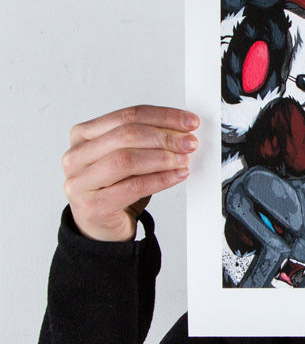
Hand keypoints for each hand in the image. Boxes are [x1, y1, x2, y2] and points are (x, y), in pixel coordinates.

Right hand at [62, 105, 198, 241]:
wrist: (101, 228)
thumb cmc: (116, 190)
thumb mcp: (128, 159)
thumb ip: (146, 142)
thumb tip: (183, 133)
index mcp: (83, 135)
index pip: (127, 115)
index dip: (162, 116)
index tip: (189, 121)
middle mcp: (76, 156)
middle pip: (126, 135)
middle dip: (164, 137)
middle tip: (190, 143)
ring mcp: (80, 181)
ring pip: (126, 160)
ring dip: (162, 158)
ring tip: (184, 160)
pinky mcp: (92, 205)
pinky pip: (133, 187)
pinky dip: (160, 180)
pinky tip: (177, 176)